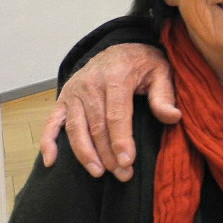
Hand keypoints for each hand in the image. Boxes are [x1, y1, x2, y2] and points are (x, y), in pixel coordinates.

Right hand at [39, 44, 177, 180]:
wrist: (120, 47)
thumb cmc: (143, 63)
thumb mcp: (161, 71)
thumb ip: (164, 95)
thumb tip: (173, 117)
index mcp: (116, 77)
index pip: (116, 115)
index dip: (121, 140)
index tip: (127, 162)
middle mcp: (90, 84)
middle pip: (96, 126)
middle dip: (108, 153)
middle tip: (122, 175)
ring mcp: (73, 92)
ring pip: (75, 128)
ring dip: (84, 153)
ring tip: (98, 173)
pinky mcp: (63, 98)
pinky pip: (51, 122)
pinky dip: (48, 142)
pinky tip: (51, 162)